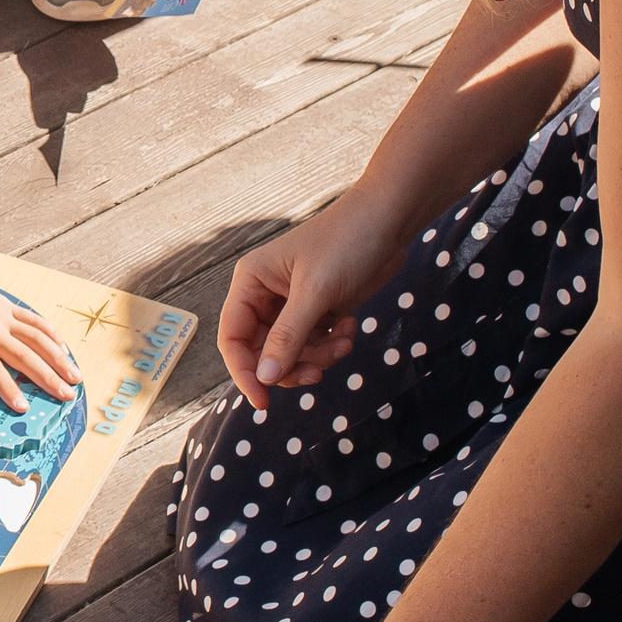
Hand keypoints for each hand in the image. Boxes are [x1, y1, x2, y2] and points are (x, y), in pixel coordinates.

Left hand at [0, 240, 77, 410]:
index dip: (9, 389)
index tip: (24, 408)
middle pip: (25, 358)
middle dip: (48, 379)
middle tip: (67, 397)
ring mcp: (4, 317)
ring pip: (38, 340)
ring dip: (59, 359)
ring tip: (76, 377)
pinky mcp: (8, 306)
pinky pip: (35, 321)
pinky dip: (51, 334)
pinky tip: (64, 348)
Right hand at [219, 195, 408, 408]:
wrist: (388, 220)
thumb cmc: (346, 242)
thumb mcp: (315, 292)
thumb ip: (288, 337)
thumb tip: (265, 378)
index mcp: (250, 281)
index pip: (233, 337)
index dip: (244, 372)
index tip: (264, 402)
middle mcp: (265, 294)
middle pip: (262, 351)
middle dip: (291, 365)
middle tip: (319, 371)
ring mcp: (292, 304)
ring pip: (291, 353)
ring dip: (318, 357)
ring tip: (344, 343)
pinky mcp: (318, 310)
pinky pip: (314, 345)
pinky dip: (332, 346)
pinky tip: (351, 328)